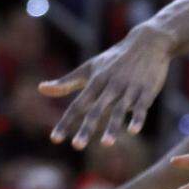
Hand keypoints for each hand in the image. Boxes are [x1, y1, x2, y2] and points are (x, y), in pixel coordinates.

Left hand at [43, 26, 174, 148]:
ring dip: (113, 127)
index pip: (77, 105)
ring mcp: (129, 88)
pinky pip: (141, 106)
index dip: (66, 122)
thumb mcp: (90, 68)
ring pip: (119, 110)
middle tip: (77, 146)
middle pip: (96, 110)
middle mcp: (111, 86)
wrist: (148, 42)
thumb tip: (40, 89)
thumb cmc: (115, 59)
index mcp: (96, 81)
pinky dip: (137, 118)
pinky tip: (133, 131)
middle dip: (87, 128)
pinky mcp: (147, 90)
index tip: (55, 139)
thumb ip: (66, 82)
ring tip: (106, 144)